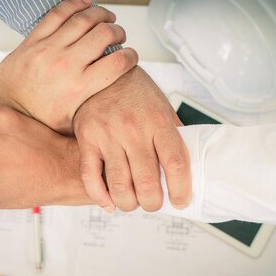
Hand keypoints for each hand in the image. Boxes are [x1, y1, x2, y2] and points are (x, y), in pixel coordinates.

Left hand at [0, 0, 137, 133]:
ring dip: (101, 14)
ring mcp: (48, 50)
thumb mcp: (72, 125)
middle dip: (118, 31)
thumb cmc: (40, 121)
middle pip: (104, 35)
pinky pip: (58, 13)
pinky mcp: (33, 40)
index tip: (131, 56)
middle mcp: (66, 66)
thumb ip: (95, 118)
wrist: (6, 110)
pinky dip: (75, 4)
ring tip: (107, 18)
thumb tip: (118, 121)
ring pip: (83, 20)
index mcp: (79, 88)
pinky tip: (86, 2)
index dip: (132, 56)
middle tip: (119, 36)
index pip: (118, 63)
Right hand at [73, 66, 191, 211]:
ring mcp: (108, 135)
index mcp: (158, 122)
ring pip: (119, 185)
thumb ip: (174, 136)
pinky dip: (100, 196)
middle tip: (153, 203)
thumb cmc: (136, 92)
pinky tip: (110, 202)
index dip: (181, 190)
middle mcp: (134, 130)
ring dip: (129, 204)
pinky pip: (90, 177)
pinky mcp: (87, 139)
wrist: (103, 71)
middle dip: (153, 203)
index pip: (176, 164)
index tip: (181, 201)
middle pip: (147, 182)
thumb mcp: (163, 107)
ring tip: (133, 203)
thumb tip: (188, 168)